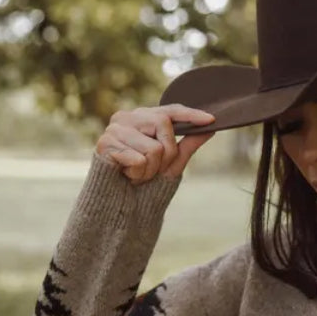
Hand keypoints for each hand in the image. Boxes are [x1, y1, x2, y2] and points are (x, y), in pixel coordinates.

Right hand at [95, 104, 215, 184]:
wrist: (117, 205)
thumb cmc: (142, 182)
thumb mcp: (171, 164)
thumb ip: (188, 144)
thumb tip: (210, 128)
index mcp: (142, 118)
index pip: (170, 110)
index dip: (191, 114)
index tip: (212, 120)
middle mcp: (127, 118)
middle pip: (163, 124)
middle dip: (168, 154)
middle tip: (154, 170)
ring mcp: (114, 129)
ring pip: (153, 148)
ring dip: (150, 170)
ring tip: (137, 175)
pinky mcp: (105, 143)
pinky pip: (138, 160)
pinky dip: (137, 175)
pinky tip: (127, 176)